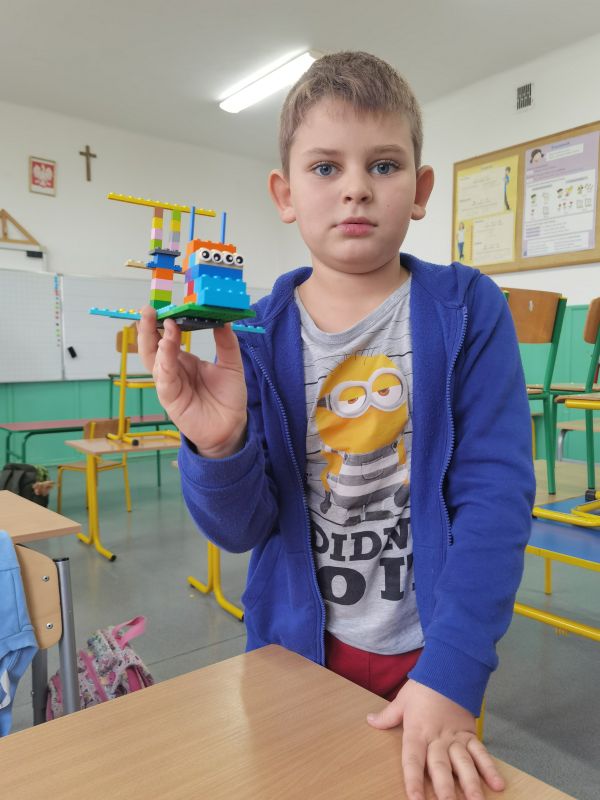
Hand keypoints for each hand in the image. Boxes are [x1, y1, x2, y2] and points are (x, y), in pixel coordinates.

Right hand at [137, 307, 246, 457]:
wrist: (232, 426)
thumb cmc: (228, 397)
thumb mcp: (231, 365)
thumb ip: (226, 343)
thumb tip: (223, 319)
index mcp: (184, 361)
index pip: (167, 338)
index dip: (162, 323)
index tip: (164, 306)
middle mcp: (173, 370)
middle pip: (152, 347)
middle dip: (147, 328)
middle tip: (148, 309)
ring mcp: (170, 384)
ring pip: (154, 361)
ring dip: (156, 341)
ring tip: (164, 324)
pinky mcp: (171, 399)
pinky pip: (164, 379)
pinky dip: (164, 362)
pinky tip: (166, 348)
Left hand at [367, 679, 503, 799]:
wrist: (448, 669)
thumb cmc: (423, 687)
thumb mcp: (402, 700)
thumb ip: (388, 716)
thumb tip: (370, 721)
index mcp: (417, 731)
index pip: (413, 759)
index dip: (413, 780)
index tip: (414, 799)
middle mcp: (437, 738)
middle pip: (440, 766)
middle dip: (445, 788)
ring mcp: (456, 737)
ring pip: (463, 763)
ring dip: (470, 783)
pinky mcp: (470, 734)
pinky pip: (481, 753)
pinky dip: (490, 768)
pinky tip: (497, 784)